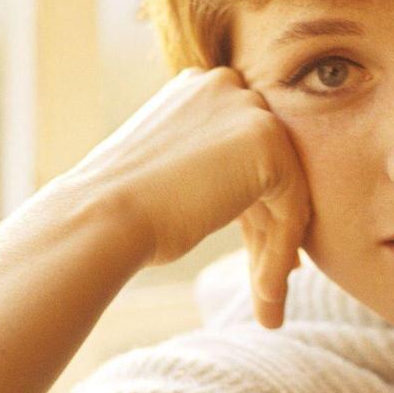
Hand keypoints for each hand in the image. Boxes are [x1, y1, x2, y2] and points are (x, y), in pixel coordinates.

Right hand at [66, 67, 311, 327]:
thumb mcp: (165, 170)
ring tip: (267, 306)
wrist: (101, 216)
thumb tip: (244, 193)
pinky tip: (265, 295)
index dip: (251, 210)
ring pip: (285, 192)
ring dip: (276, 252)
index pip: (242, 151)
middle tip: (267, 285)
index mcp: (197, 87)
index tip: (254, 256)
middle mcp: (226, 86)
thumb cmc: (117, 207)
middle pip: (267, 170)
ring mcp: (250, 110)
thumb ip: (207, 166)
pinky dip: (280, 255)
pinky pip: (293, 207)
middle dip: (268, 231)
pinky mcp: (270, 143)